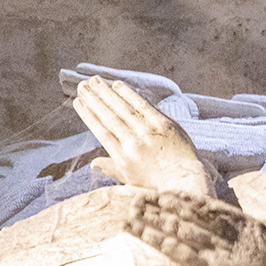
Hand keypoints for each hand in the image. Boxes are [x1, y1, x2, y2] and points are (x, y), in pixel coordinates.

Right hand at [73, 77, 214, 196]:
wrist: (187, 182)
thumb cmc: (158, 184)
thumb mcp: (131, 181)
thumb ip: (112, 168)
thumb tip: (93, 163)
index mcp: (123, 158)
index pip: (101, 131)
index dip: (88, 115)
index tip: (78, 102)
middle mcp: (134, 144)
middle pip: (109, 117)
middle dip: (94, 99)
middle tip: (82, 85)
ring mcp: (149, 133)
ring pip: (122, 109)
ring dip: (107, 93)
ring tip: (94, 81)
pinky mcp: (165, 125)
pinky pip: (143, 106)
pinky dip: (129, 94)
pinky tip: (118, 85)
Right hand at [124, 191, 265, 265]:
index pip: (169, 246)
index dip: (146, 233)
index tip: (126, 223)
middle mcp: (216, 245)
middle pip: (176, 226)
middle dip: (150, 215)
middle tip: (129, 205)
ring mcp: (230, 231)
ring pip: (193, 214)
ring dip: (168, 204)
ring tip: (147, 196)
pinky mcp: (244, 222)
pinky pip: (214, 208)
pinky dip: (194, 200)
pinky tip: (180, 195)